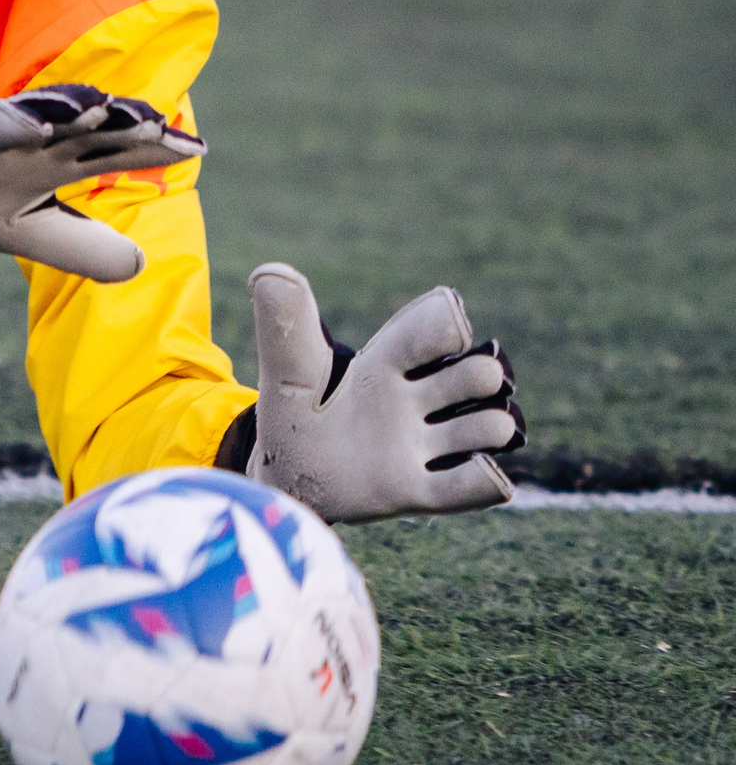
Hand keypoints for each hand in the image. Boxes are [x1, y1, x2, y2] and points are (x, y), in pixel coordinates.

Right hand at [0, 83, 203, 281]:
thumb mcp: (34, 235)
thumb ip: (83, 248)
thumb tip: (140, 263)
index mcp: (58, 161)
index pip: (116, 149)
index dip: (154, 148)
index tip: (196, 151)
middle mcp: (39, 140)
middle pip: (92, 127)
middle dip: (127, 124)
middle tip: (163, 124)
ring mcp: (4, 134)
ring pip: (48, 116)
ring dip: (78, 110)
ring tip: (110, 110)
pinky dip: (16, 121)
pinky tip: (42, 123)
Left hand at [234, 264, 523, 523]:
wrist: (284, 479)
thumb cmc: (292, 418)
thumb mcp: (288, 374)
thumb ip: (286, 329)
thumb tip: (268, 271)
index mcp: (387, 364)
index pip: (442, 325)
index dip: (449, 324)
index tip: (446, 332)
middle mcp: (417, 402)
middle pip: (484, 373)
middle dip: (477, 376)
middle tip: (433, 395)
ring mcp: (425, 447)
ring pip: (495, 426)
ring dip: (485, 428)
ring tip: (442, 438)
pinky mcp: (421, 492)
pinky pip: (477, 485)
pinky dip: (484, 478)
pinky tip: (470, 471)